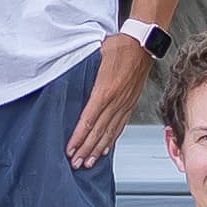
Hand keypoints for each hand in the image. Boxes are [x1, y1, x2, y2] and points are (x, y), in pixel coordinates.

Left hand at [66, 33, 154, 169]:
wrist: (143, 43)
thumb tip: (64, 74)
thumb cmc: (119, 45)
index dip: (78, 137)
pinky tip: (106, 149)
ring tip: (89, 162)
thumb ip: (81, 69)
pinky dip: (112, 139)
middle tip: (76, 164)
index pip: (88, 120)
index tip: (70, 149)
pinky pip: (120, 125)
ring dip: (98, 149)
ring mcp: (125, 104)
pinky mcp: (130, 103)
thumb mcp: (95, 54)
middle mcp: (116, 101)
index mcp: (104, 90)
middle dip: (86, 149)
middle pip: (98, 131)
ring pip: (110, 132)